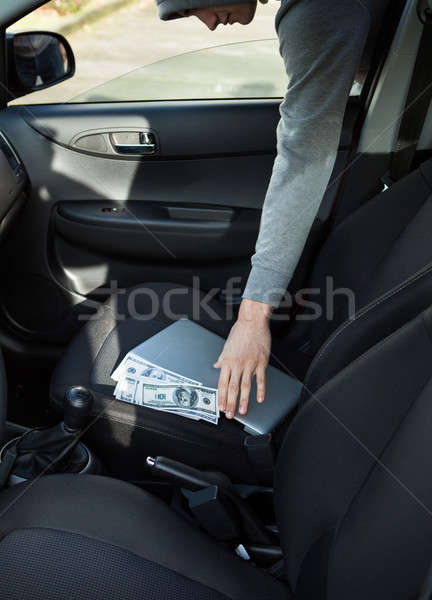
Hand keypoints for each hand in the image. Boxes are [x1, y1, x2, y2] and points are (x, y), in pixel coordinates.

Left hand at [214, 299, 271, 418]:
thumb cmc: (240, 331)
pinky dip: (260, 390)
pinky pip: (260, 379)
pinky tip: (260, 399)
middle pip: (232, 387)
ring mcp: (249, 364)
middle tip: (230, 415)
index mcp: (227, 361)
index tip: (221, 407)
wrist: (252, 322)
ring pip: (245, 386)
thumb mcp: (227, 345)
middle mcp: (237, 364)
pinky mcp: (261, 362)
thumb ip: (222, 358)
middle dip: (230, 403)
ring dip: (243, 400)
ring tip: (242, 411)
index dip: (221, 396)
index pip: (222, 383)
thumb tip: (216, 365)